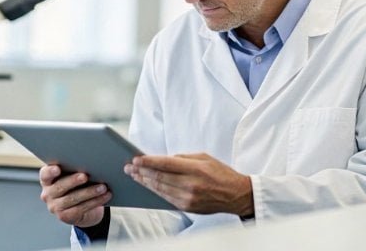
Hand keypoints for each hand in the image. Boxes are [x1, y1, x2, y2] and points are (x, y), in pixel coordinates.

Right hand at [39, 164, 111, 226]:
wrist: (84, 209)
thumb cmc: (79, 185)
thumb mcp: (74, 176)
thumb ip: (76, 169)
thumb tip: (91, 162)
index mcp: (48, 180)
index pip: (45, 174)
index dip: (50, 172)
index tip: (57, 168)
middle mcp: (48, 193)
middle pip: (60, 186)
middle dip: (73, 181)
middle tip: (85, 176)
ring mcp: (55, 206)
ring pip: (72, 198)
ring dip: (89, 192)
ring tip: (103, 187)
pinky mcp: (64, 216)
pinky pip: (80, 208)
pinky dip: (95, 201)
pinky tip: (105, 196)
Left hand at [124, 153, 253, 215]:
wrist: (236, 195)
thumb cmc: (221, 173)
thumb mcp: (204, 158)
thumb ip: (183, 158)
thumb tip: (163, 159)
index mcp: (196, 169)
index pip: (166, 164)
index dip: (149, 161)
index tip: (136, 159)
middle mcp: (191, 185)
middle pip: (160, 177)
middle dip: (142, 172)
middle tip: (129, 167)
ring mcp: (188, 198)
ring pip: (160, 189)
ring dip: (145, 182)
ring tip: (134, 176)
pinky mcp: (187, 207)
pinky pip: (166, 198)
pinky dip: (155, 191)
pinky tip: (148, 186)